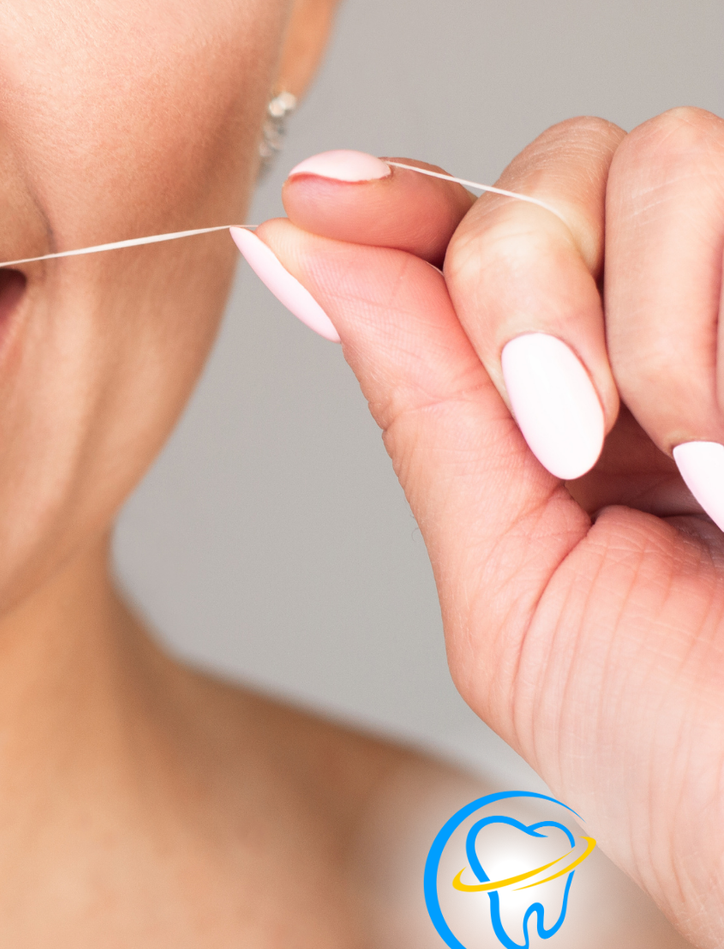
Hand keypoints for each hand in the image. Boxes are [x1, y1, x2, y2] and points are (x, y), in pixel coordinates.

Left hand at [247, 110, 723, 948]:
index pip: (470, 241)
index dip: (393, 204)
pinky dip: (703, 335)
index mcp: (583, 401)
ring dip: (637, 319)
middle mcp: (683, 335)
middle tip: (557, 433)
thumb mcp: (514, 584)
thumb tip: (300, 254)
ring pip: (665, 156)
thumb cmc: (690, 757)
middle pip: (553, 170)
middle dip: (517, 281)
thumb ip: (423, 410)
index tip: (317, 199)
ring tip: (690, 469)